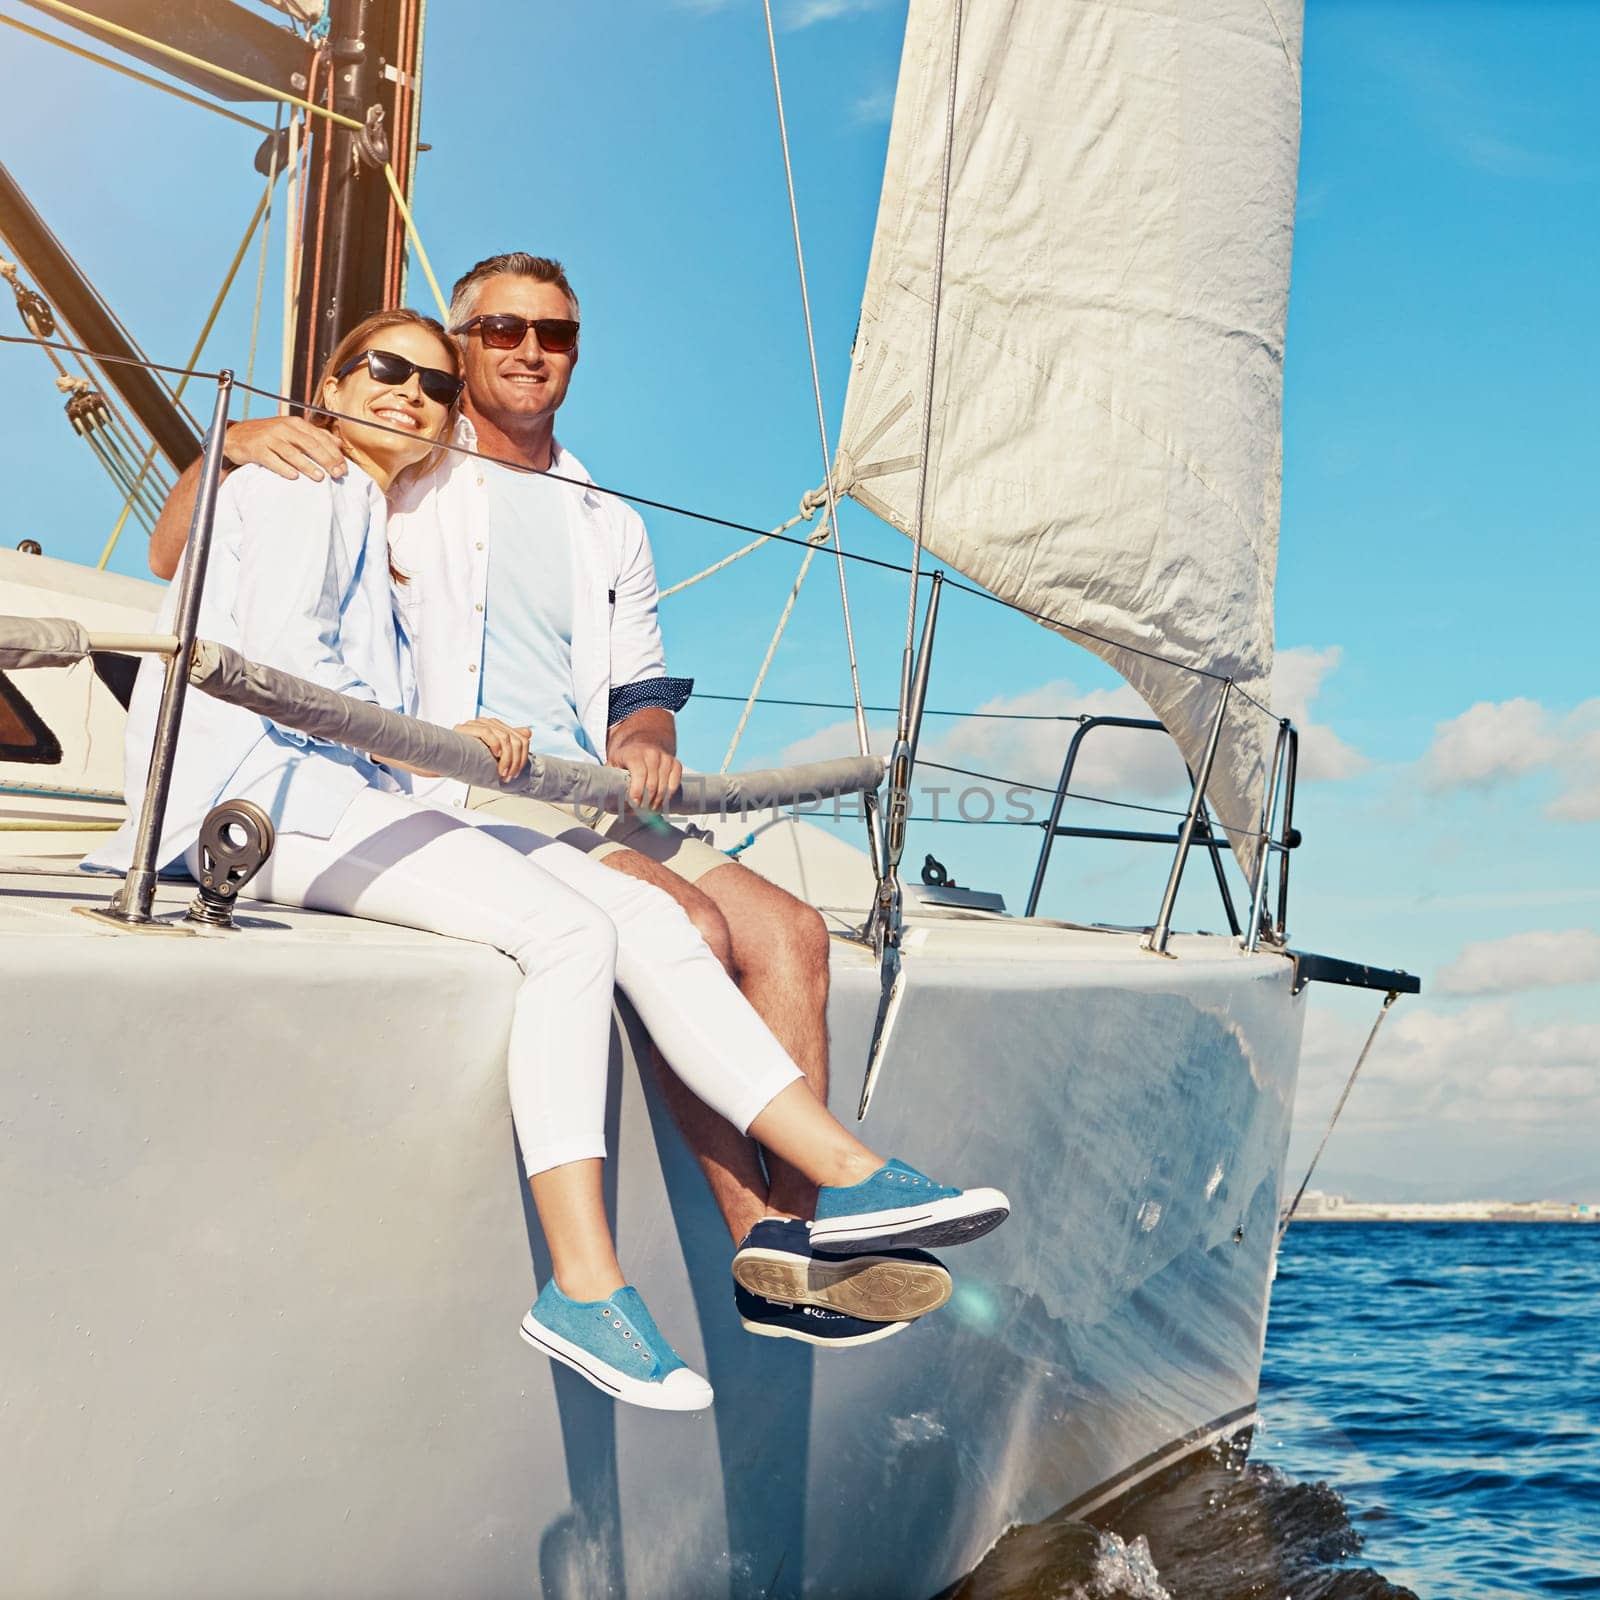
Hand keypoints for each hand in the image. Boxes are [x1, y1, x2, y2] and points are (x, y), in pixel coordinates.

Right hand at [224, 416, 347, 481]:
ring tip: (319, 477)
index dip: (334, 453)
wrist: (236, 436)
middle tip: (337, 474)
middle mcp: (283, 428)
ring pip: (291, 452)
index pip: (319, 437)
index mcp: (295, 423)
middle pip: (309, 444)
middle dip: (326, 460)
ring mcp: (269, 438)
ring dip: (307, 465)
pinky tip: (293, 476)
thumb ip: (315, 435)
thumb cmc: (269, 436)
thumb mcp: (292, 431)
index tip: (344, 468)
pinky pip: (271, 459)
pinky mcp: (256, 449)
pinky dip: (283, 468)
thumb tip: (339, 443)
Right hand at [456, 718, 530, 782]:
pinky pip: (487, 732)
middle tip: (509, 775)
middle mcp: (489, 722)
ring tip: (501, 772)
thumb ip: (510, 741)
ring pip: (505, 738)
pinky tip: (494, 756)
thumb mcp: (493, 753)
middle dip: (515, 761)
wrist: (444, 758)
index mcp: (497, 727)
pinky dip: (495, 745)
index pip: (521, 739)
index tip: (516, 772)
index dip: (522, 757)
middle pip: (515, 740)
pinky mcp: (467, 727)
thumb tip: (528, 732)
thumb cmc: (468, 756)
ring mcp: (478, 723)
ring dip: (506, 759)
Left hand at [611, 739, 681, 811]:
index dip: (637, 791)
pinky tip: (662, 802)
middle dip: (646, 800)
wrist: (641, 746)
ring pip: (664, 785)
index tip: (635, 804)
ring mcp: (665, 758)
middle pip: (652, 783)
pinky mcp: (675, 763)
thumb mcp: (613, 765)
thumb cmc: (625, 760)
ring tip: (651, 808)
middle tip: (642, 810)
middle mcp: (651, 753)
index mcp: (634, 753)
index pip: (639, 773)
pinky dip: (669, 795)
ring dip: (658, 801)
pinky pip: (675, 783)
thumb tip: (613, 801)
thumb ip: (612, 780)